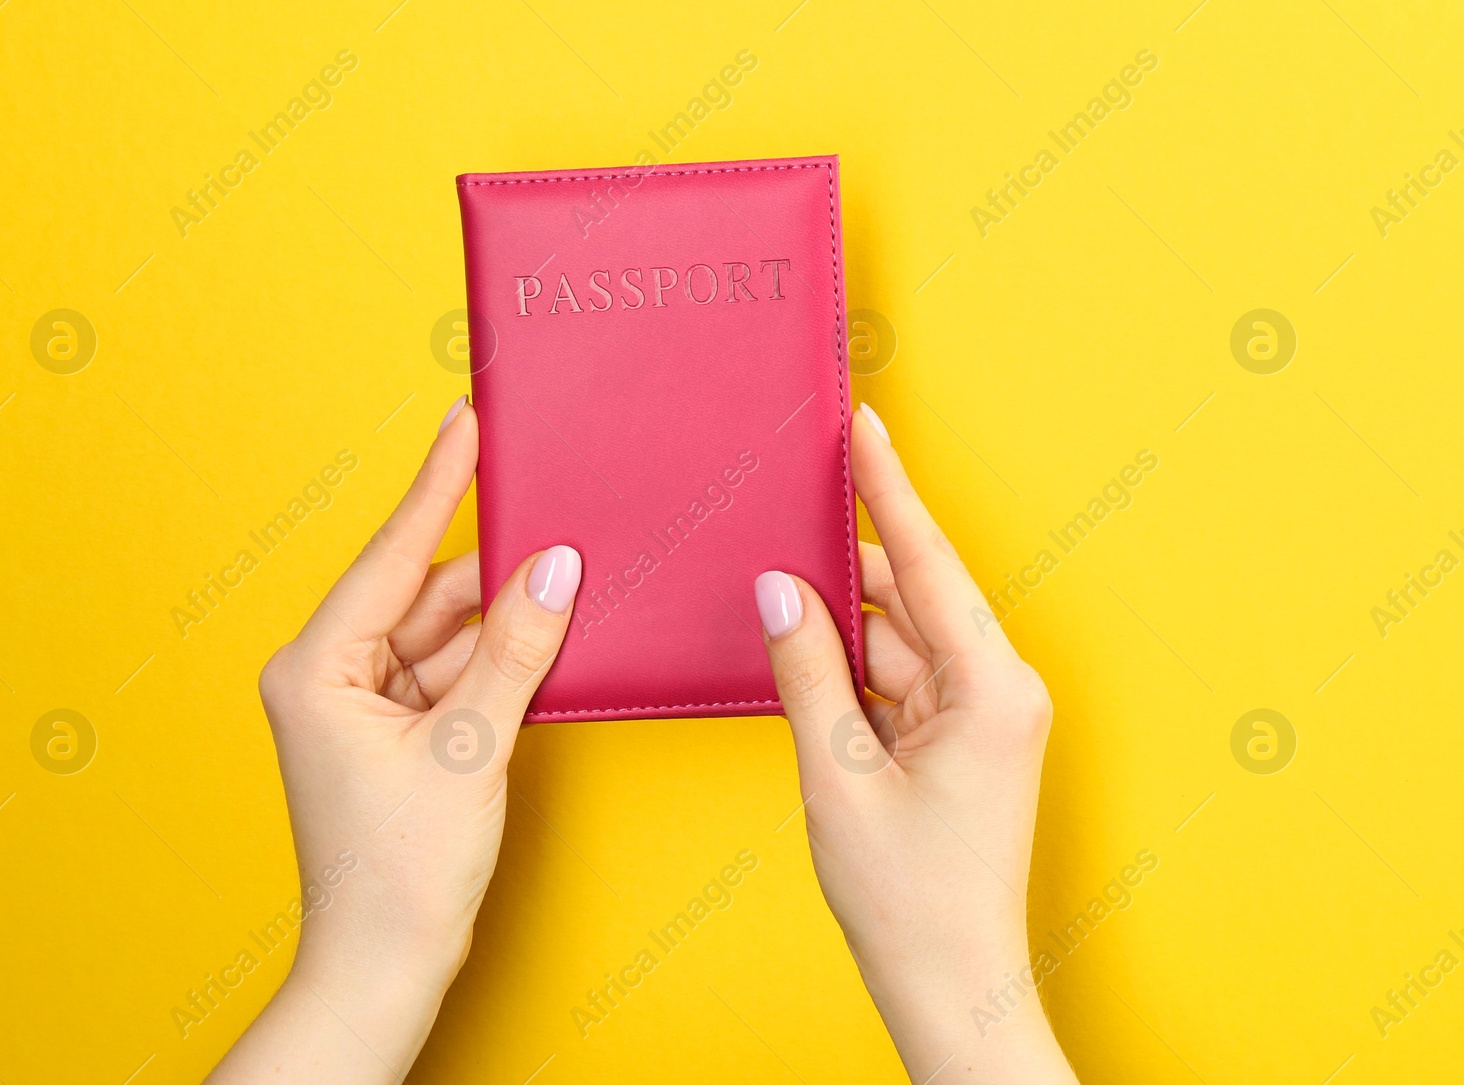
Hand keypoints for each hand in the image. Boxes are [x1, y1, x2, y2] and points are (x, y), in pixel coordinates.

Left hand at [207, 398, 581, 1082]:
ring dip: (503, 619)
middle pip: (426, 593)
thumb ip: (514, 651)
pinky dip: (497, 660)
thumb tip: (555, 570)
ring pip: (446, 633)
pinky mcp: (394, 732)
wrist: (384, 966)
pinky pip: (453, 671)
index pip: (390, 556)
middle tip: (557, 518)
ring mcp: (362, 705)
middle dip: (494, 569)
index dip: (436, 487)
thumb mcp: (468, 749)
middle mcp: (331, 675)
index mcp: (318, 667)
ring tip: (569, 581)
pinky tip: (546, 637)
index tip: (463, 424)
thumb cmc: (399, 873)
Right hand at [752, 405, 1076, 1082]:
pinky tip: (806, 649)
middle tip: (792, 504)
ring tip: (781, 585)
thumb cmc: (910, 900)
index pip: (927, 564)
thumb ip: (808, 673)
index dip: (890, 490)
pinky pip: (899, 678)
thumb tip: (782, 591)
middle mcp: (998, 691)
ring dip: (844, 621)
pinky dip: (853, 666)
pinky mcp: (959, 741)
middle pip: (912, 596)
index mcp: (991, 689)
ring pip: (900, 638)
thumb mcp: (840, 777)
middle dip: (848, 561)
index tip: (868, 427)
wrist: (950, 986)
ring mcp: (981, 717)